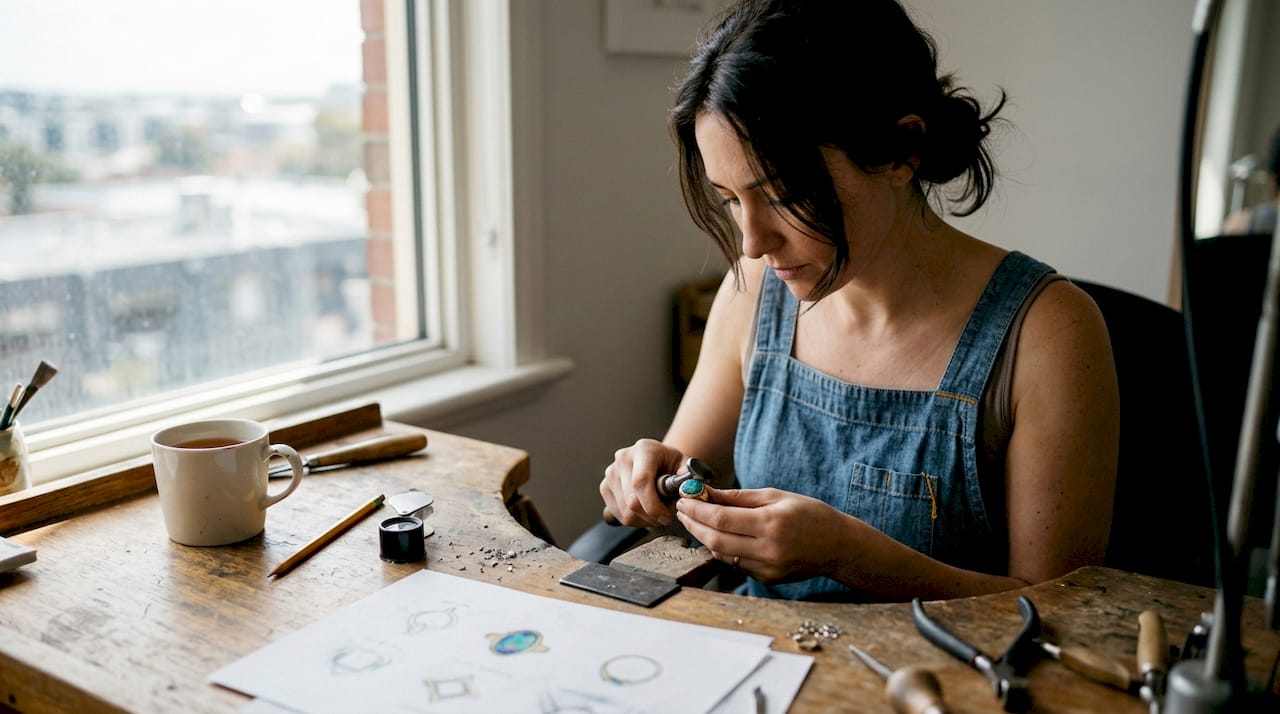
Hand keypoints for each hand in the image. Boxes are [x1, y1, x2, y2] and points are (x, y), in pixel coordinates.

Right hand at [600, 439, 686, 527]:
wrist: (657, 460)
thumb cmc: (672, 464)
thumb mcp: (685, 465)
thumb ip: (688, 476)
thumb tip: (687, 488)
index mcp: (644, 449)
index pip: (641, 481)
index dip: (653, 505)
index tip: (666, 518)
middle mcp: (623, 458)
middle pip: (632, 501)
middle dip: (652, 517)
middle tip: (666, 518)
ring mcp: (611, 472)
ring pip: (625, 512)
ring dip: (645, 520)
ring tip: (657, 511)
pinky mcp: (605, 486)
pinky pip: (619, 515)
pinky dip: (634, 520)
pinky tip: (645, 511)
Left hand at [674, 487, 847, 582]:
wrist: (838, 546)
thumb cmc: (810, 514)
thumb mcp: (776, 496)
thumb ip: (739, 497)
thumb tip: (706, 493)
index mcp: (771, 524)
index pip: (721, 519)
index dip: (697, 509)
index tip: (684, 499)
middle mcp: (768, 550)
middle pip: (715, 540)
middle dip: (694, 524)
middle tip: (683, 510)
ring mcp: (767, 568)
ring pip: (721, 554)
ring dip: (704, 537)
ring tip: (696, 520)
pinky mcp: (766, 579)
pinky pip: (735, 563)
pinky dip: (722, 549)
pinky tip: (719, 536)